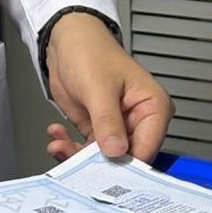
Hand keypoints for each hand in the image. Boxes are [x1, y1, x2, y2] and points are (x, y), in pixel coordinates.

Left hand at [42, 13, 173, 163]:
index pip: (147, 148)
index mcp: (153, 106)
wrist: (65, 41)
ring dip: (78, 157)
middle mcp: (140, 120)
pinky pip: (88, 152)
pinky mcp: (99, 131)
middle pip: (126, 158)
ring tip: (59, 147)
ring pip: (104, 159)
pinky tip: (57, 139)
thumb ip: (108, 120)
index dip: (126, 164)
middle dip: (97, 163)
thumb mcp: (98, 86)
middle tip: (74, 162)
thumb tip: (116, 151)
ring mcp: (119, 127)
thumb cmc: (90, 50)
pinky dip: (71, 149)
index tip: (104, 172)